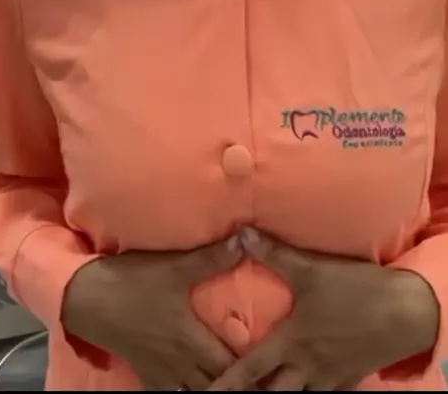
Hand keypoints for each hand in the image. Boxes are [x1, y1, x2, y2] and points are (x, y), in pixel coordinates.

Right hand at [62, 236, 242, 389]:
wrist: (87, 299)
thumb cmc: (133, 281)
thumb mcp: (174, 266)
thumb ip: (212, 257)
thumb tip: (245, 239)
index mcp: (192, 339)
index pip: (232, 367)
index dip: (253, 371)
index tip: (271, 368)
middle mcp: (180, 363)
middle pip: (216, 387)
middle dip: (237, 385)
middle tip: (258, 379)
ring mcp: (160, 372)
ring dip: (212, 389)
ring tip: (231, 385)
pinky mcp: (143, 374)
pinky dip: (185, 393)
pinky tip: (195, 387)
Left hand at [209, 229, 439, 390]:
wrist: (404, 313)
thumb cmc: (355, 290)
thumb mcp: (311, 269)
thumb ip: (273, 253)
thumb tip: (240, 233)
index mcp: (291, 343)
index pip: (248, 372)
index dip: (225, 385)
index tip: (207, 393)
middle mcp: (305, 367)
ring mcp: (328, 378)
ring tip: (267, 392)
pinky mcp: (349, 379)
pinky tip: (305, 389)